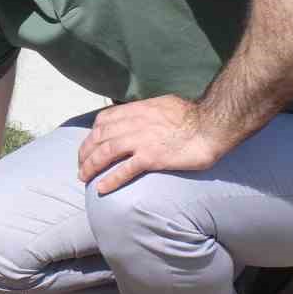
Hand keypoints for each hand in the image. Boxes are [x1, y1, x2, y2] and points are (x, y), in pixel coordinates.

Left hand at [77, 95, 224, 193]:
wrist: (212, 124)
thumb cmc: (194, 116)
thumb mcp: (164, 105)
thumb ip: (148, 111)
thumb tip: (143, 116)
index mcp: (138, 110)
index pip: (104, 120)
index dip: (92, 134)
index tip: (88, 146)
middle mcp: (135, 123)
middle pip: (100, 137)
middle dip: (85, 152)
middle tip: (80, 166)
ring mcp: (142, 140)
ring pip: (106, 152)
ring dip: (91, 166)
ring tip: (83, 178)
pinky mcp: (152, 157)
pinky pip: (124, 170)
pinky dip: (110, 179)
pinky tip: (101, 188)